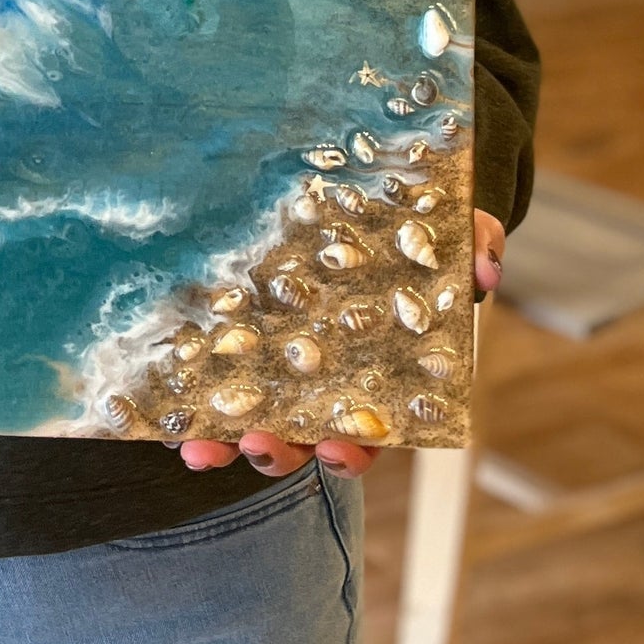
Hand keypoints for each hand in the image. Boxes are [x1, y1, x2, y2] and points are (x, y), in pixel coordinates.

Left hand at [174, 206, 508, 480]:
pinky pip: (206, 369)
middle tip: (261, 447)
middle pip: (299, 434)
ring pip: (247, 415)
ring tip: (198, 447)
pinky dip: (186, 393)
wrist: (363, 193)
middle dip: (279, 450)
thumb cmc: (412, 226)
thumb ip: (473, 250)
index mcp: (373, 368)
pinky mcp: (229, 329)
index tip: (335, 449)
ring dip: (224, 439)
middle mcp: (319, 376)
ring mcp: (271, 358)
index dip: (350, 447)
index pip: (364, 427)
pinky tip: (160, 404)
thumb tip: (483, 272)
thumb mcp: (450, 234)